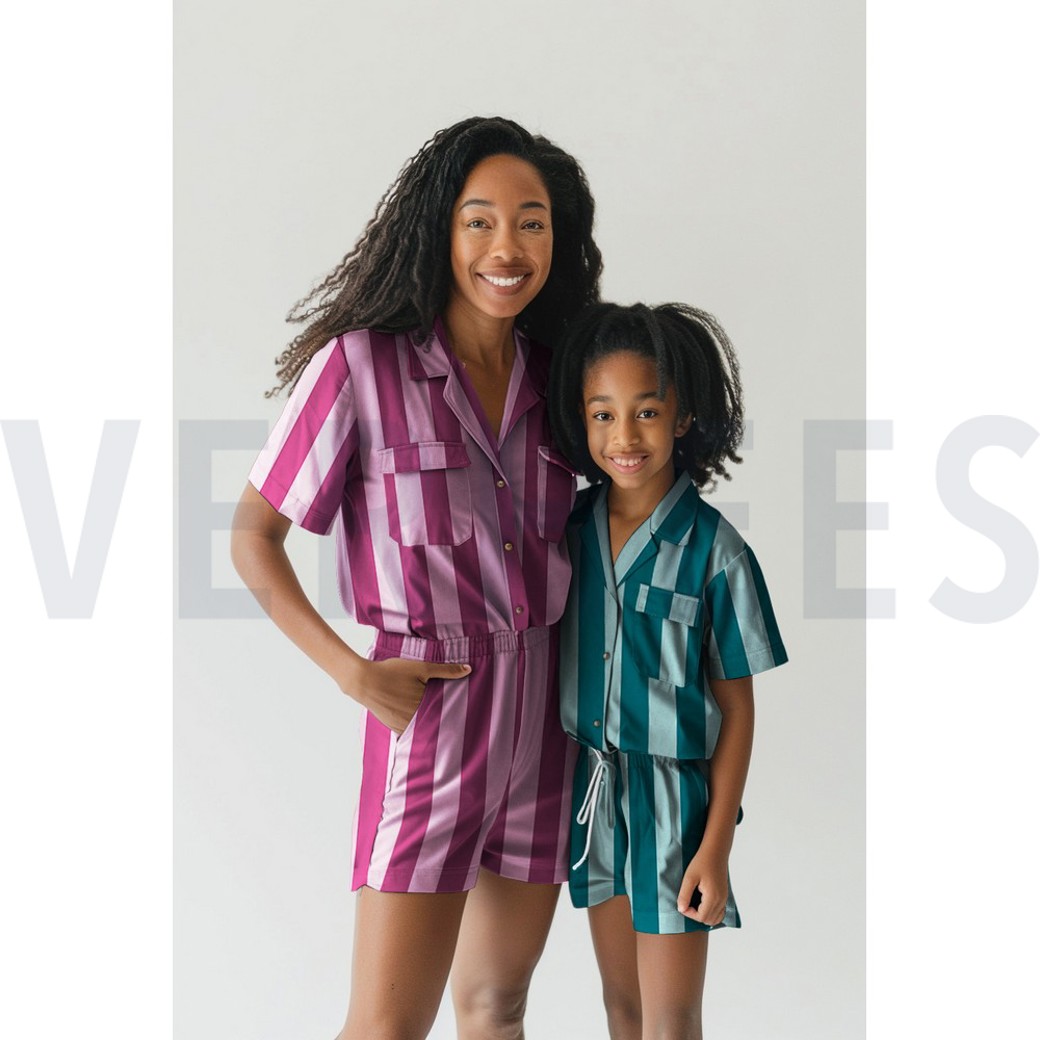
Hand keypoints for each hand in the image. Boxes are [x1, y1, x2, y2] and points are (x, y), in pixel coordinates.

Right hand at [340, 656, 471, 734]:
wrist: (363, 681)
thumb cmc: (392, 672)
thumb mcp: (421, 668)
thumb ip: (446, 670)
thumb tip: (468, 670)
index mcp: (423, 707)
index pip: (446, 714)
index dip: (455, 713)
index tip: (464, 714)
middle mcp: (413, 721)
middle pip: (434, 723)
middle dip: (443, 720)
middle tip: (456, 720)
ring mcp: (402, 726)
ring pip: (422, 729)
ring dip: (429, 725)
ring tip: (440, 721)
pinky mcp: (393, 728)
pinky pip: (410, 731)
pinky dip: (415, 726)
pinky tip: (419, 720)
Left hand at [677, 848, 729, 926]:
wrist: (715, 851)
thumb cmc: (702, 862)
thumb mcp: (689, 877)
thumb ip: (684, 895)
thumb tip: (681, 909)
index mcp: (713, 897)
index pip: (701, 917)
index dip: (689, 913)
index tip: (683, 903)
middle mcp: (721, 900)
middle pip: (708, 920)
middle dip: (696, 915)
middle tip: (687, 902)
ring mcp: (724, 898)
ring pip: (715, 918)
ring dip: (704, 915)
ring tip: (694, 903)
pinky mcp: (724, 895)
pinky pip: (720, 912)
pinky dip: (711, 912)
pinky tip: (702, 903)